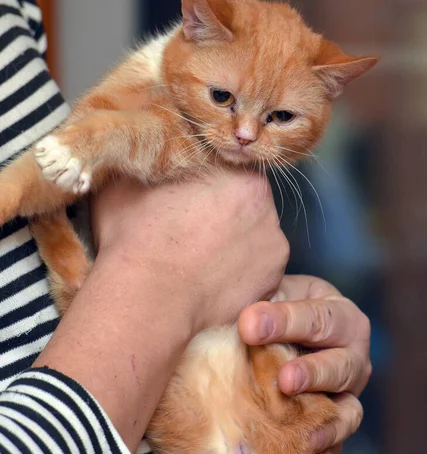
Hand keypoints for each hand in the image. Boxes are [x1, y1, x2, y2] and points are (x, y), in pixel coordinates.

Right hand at [92, 169, 288, 334]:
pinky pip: (257, 274)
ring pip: (253, 239)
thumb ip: (150, 163)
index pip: (230, 170)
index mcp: (240, 174)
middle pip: (246, 204)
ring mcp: (275, 248)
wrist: (147, 300)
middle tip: (192, 231)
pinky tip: (212, 281)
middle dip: (225, 213)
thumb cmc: (136, 238)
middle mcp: (267, 207)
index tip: (187, 200)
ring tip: (200, 260)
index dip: (207, 185)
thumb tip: (145, 153)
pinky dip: (240, 276)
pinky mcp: (272, 284)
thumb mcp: (127, 183)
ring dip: (234, 244)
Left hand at [238, 275, 370, 453]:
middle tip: (283, 379)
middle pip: (340, 363)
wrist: (260, 341)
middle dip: (311, 372)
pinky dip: (326, 441)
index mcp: (336, 311)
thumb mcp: (266, 296)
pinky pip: (340, 437)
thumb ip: (262, 304)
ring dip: (322, 414)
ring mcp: (349, 390)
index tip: (248, 325)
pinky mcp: (339, 421)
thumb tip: (248, 323)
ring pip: (348, 406)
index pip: (318, 316)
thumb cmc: (266, 311)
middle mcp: (352, 351)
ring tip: (294, 417)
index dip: (285, 321)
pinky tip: (306, 444)